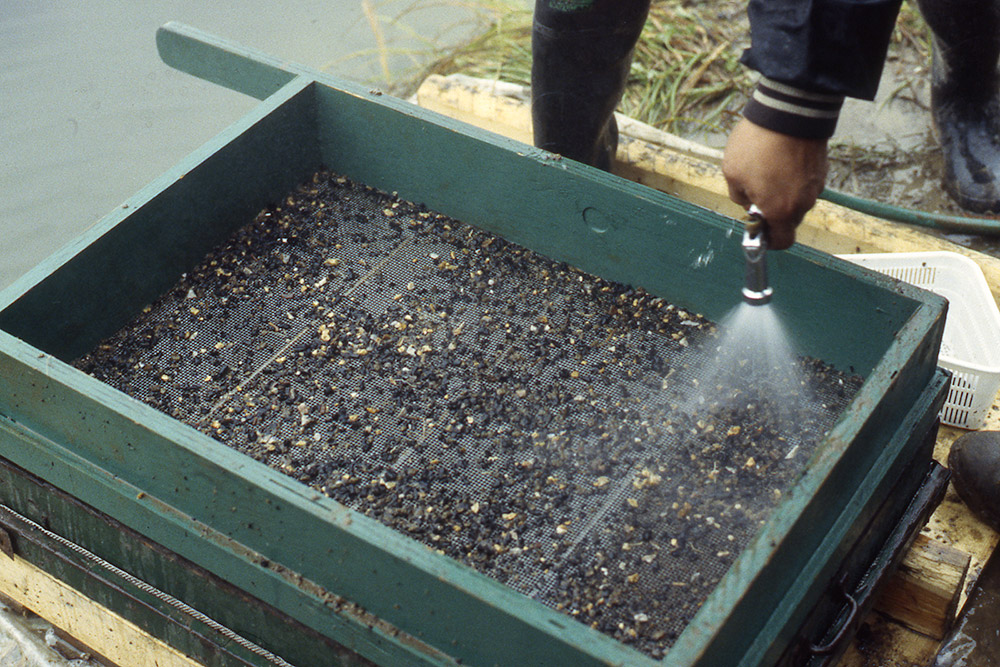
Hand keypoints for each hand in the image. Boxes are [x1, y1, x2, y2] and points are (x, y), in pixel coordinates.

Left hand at [722, 118, 828, 249]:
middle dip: (773, 213)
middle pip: (789, 220)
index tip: (758, 228)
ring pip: (797, 201)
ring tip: (767, 170)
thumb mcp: (732, 173)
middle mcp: (803, 203)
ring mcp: (815, 185)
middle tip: (756, 192)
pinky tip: (779, 159)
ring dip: (783, 194)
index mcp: (781, 211)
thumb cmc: (758, 144)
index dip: (769, 240)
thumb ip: (739, 197)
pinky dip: (793, 179)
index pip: (783, 241)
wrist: (790, 110)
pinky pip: (804, 183)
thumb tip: (748, 203)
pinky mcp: (821, 168)